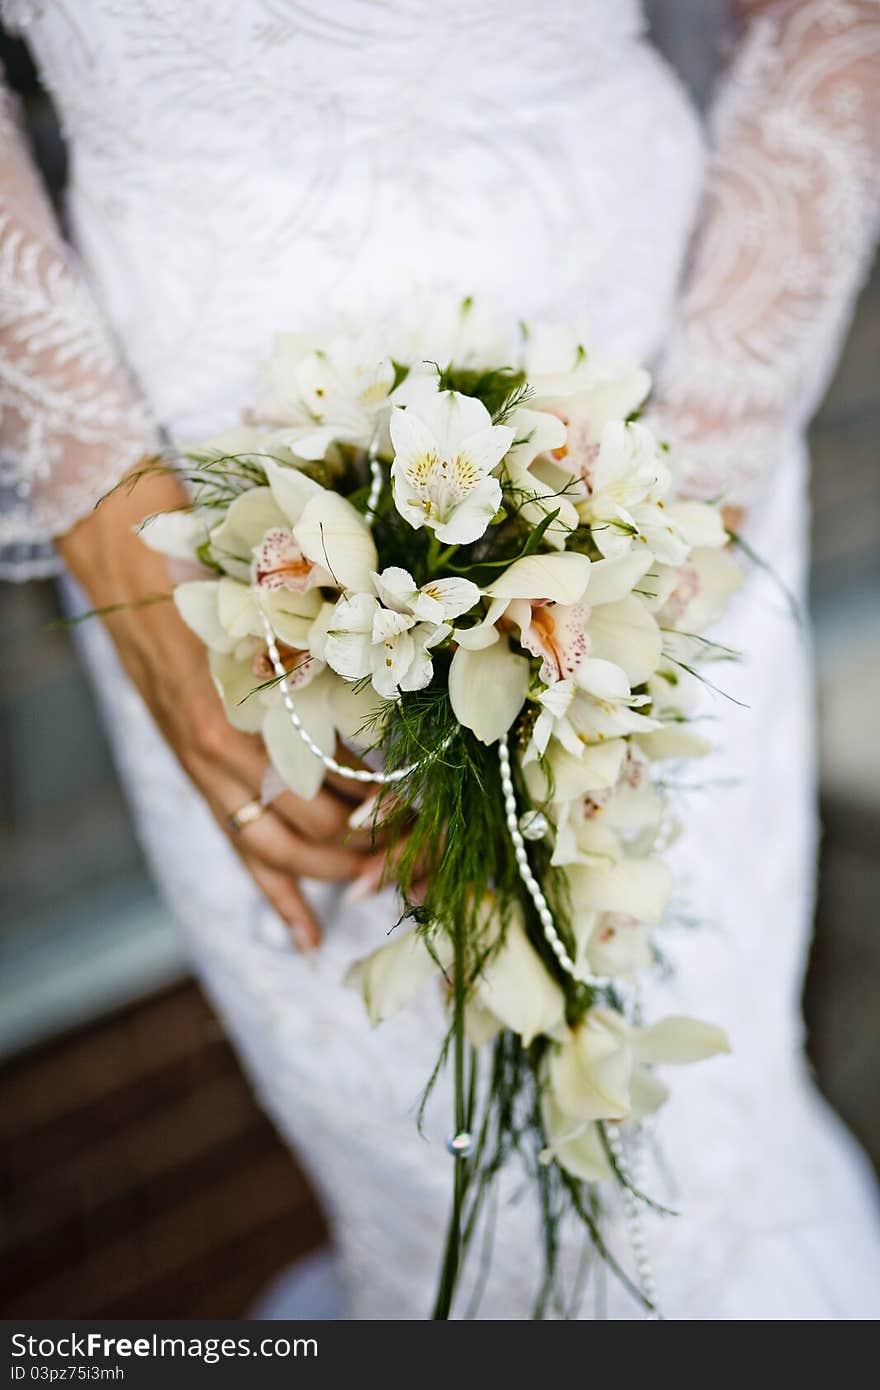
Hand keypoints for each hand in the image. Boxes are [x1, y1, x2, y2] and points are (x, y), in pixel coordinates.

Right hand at [57, 464, 381, 949]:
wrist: (133, 571)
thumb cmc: (217, 577)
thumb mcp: (283, 613)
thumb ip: (331, 662)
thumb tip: (398, 708)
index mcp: (253, 713)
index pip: (334, 796)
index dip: (384, 816)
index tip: (424, 812)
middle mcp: (226, 755)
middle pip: (314, 836)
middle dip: (370, 849)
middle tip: (414, 844)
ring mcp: (207, 774)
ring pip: (278, 856)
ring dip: (335, 872)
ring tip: (381, 877)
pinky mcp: (200, 780)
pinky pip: (242, 854)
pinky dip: (279, 900)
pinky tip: (309, 937)